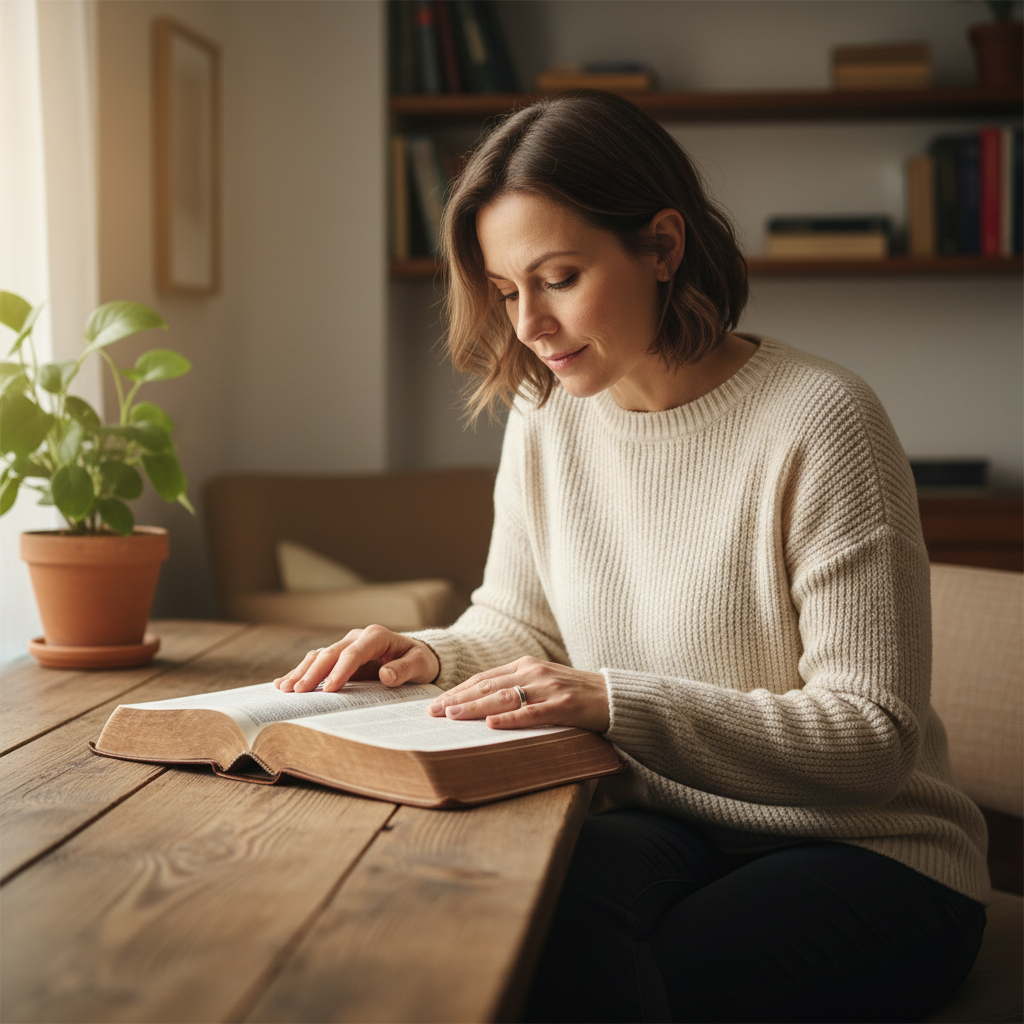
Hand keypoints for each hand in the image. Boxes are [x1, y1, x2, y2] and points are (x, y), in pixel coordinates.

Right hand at [273, 624, 439, 692]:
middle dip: (314, 673)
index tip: (331, 689)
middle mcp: (357, 638)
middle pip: (330, 653)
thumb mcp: (420, 664)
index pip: (354, 653)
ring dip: (302, 672)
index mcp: (376, 636)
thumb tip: (385, 674)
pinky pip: (317, 662)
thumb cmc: (420, 660)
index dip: (340, 671)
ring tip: (285, 689)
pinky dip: (301, 672)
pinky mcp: (340, 657)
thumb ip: (405, 669)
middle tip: (299, 692)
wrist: (417, 656)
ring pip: (319, 656)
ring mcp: (346, 646)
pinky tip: (283, 683)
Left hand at [427, 657, 609, 732]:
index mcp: (526, 665)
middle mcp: (534, 672)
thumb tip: (482, 708)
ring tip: (452, 717)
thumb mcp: (543, 684)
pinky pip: (532, 713)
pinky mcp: (564, 706)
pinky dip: (510, 719)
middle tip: (433, 713)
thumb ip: (517, 689)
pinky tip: (491, 724)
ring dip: (474, 708)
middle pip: (488, 686)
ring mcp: (549, 688)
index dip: (458, 691)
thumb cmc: (576, 695)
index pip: (484, 678)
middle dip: (457, 700)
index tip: (436, 704)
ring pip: (504, 698)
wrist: (616, 696)